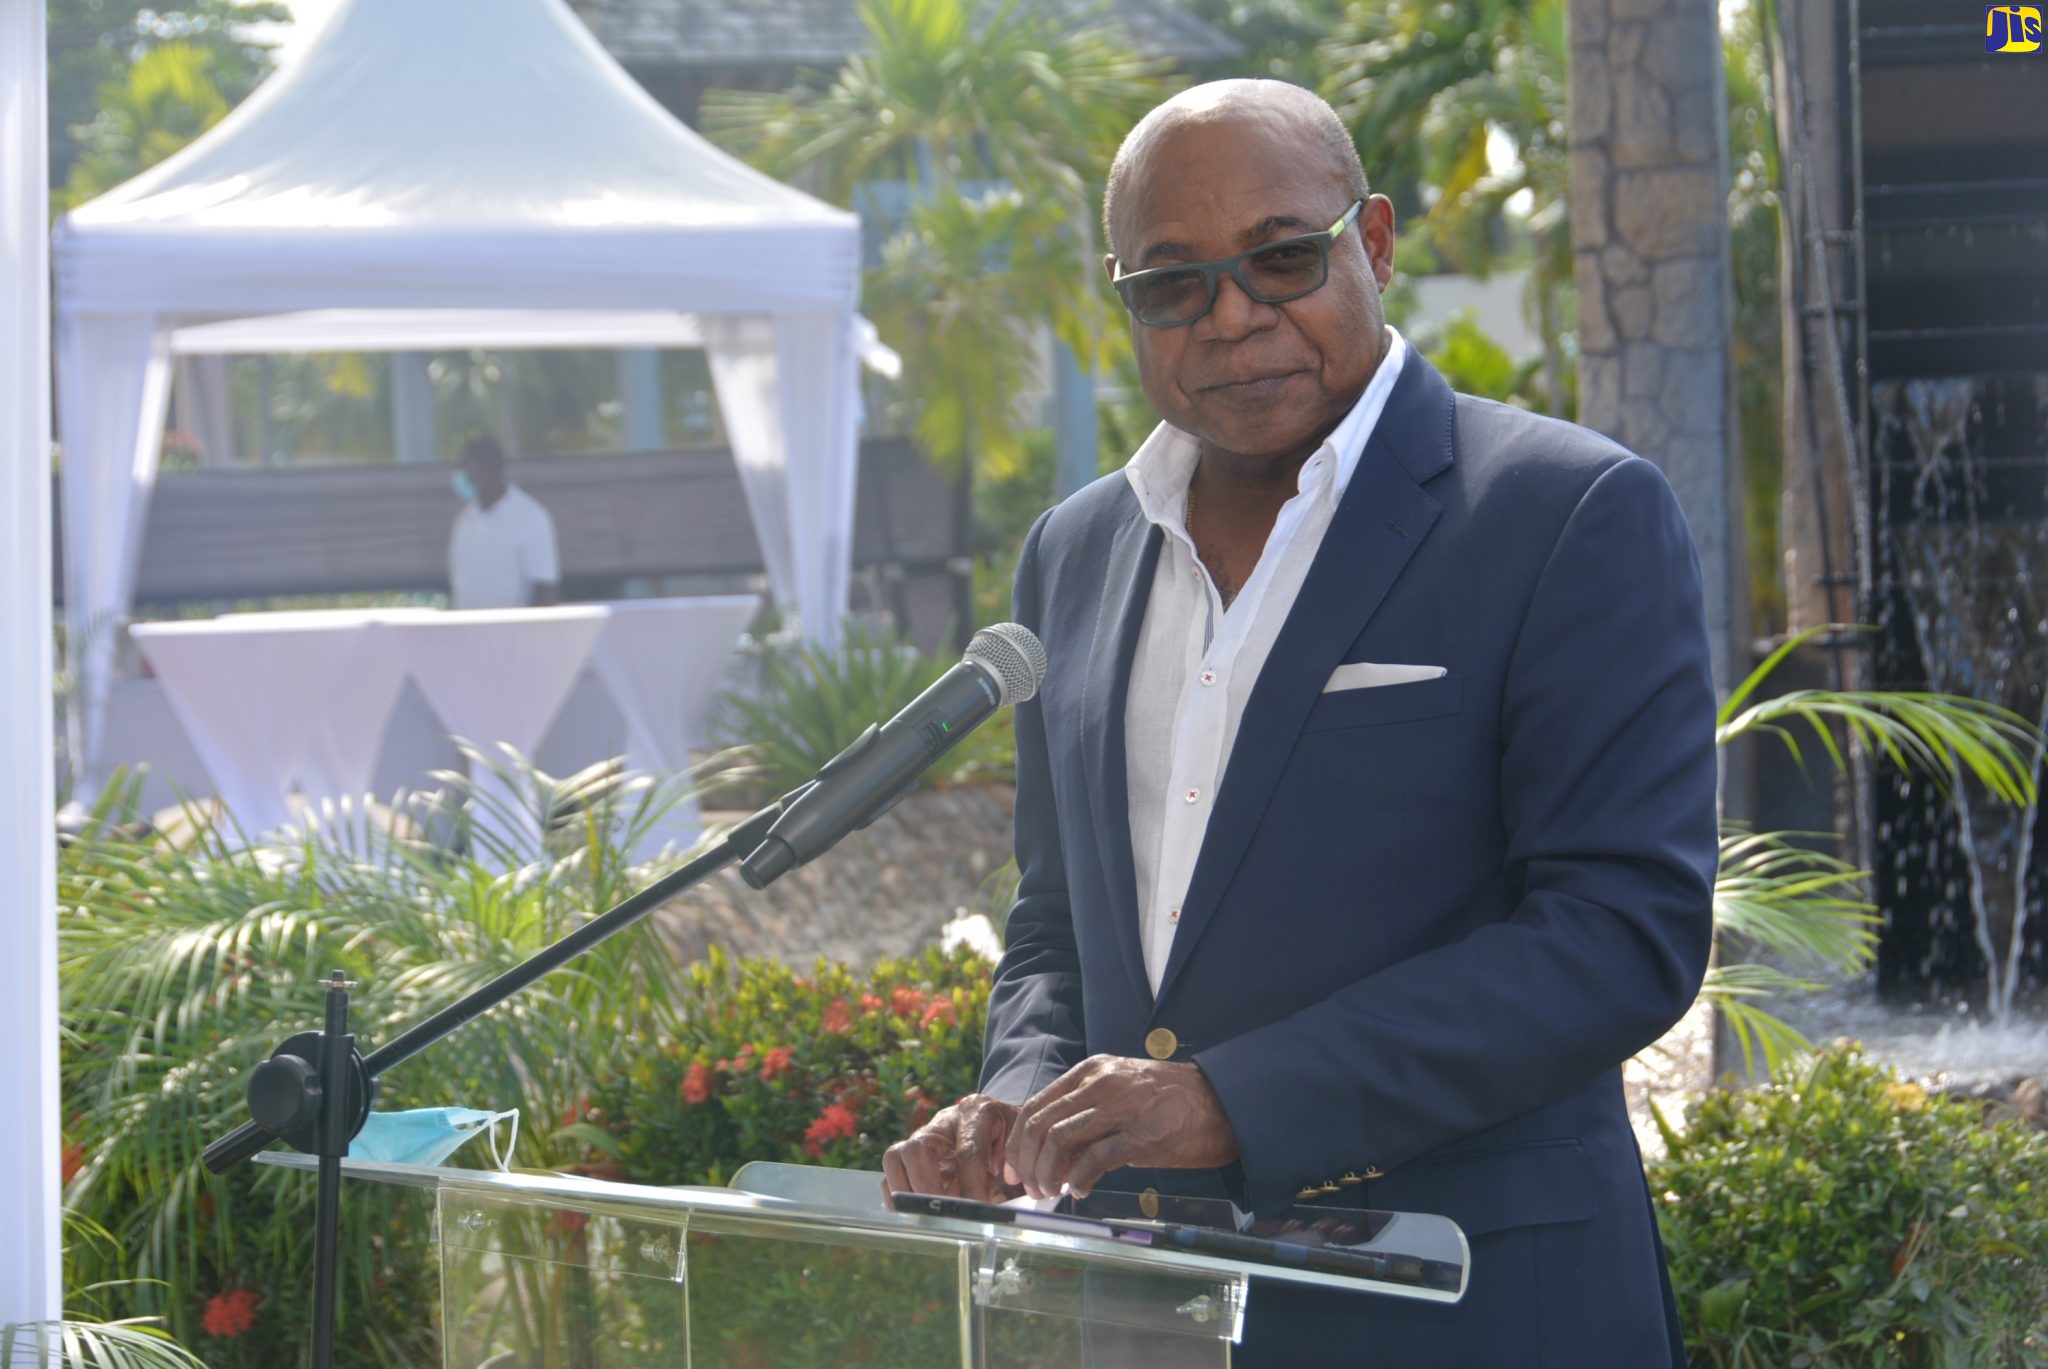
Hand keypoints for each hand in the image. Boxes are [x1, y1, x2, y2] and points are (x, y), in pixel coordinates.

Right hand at [881, 1093, 1023, 1202]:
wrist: (1008, 1129)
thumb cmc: (1016, 1145)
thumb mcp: (1023, 1154)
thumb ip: (1016, 1176)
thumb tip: (1005, 1213)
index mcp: (978, 1112)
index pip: (968, 1152)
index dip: (972, 1186)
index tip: (979, 1212)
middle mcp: (945, 1120)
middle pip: (918, 1149)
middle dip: (928, 1189)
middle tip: (943, 1215)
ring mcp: (924, 1135)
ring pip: (895, 1156)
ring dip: (905, 1192)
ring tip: (925, 1216)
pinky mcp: (911, 1153)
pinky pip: (892, 1172)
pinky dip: (897, 1195)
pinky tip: (916, 1214)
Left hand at [1004, 1055, 1238, 1200]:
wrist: (1223, 1103)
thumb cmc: (1170, 1104)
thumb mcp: (1121, 1097)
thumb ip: (1085, 1118)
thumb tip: (1052, 1159)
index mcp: (1091, 1071)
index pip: (1036, 1106)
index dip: (1017, 1143)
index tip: (1015, 1169)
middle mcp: (1101, 1083)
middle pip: (1040, 1125)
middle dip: (1027, 1163)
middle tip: (1030, 1189)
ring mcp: (1122, 1107)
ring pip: (1059, 1141)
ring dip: (1048, 1175)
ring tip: (1052, 1193)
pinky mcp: (1143, 1134)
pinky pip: (1095, 1160)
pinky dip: (1079, 1181)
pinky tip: (1081, 1192)